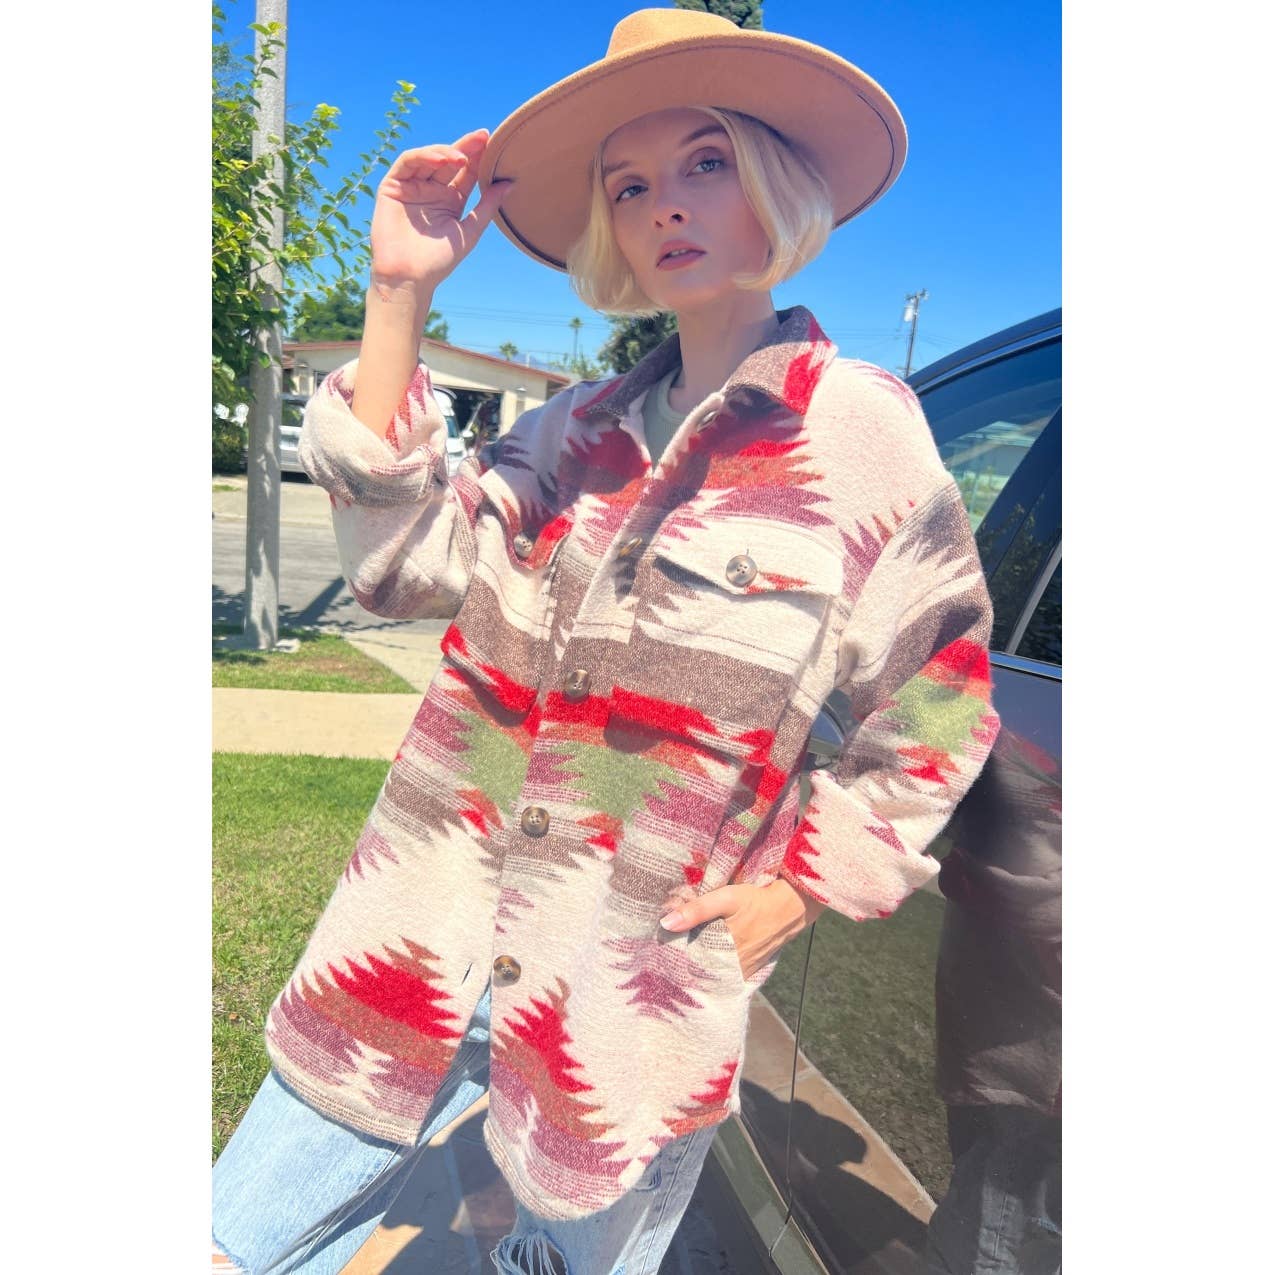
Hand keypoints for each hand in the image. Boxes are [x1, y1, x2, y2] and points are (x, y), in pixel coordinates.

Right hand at [369, 130, 511, 293]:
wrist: (409, 277)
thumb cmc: (439, 261)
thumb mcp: (469, 231)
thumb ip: (487, 206)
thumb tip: (510, 183)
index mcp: (450, 200)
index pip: (465, 172)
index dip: (478, 157)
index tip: (494, 143)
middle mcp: (431, 190)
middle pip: (449, 161)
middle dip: (466, 147)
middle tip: (483, 137)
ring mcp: (411, 186)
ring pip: (428, 158)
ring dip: (445, 152)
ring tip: (462, 156)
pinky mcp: (392, 186)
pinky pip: (408, 163)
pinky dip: (424, 156)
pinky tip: (441, 159)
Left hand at [660, 880, 825, 979]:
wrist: (791, 906)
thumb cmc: (756, 900)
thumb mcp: (726, 899)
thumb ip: (697, 910)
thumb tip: (666, 924)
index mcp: (723, 954)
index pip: (690, 966)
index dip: (675, 963)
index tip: (659, 958)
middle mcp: (734, 968)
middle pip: (702, 973)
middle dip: (686, 969)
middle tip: (665, 962)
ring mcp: (744, 970)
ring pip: (716, 975)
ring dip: (702, 970)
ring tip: (681, 963)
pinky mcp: (752, 967)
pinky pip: (730, 974)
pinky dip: (718, 970)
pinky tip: (708, 963)